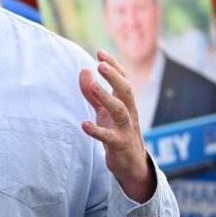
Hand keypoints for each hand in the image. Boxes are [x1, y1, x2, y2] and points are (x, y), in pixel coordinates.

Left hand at [79, 50, 155, 200]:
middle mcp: (128, 113)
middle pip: (126, 91)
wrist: (131, 164)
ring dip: (107, 98)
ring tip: (93, 87)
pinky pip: (109, 137)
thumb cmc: (117, 132)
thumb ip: (93, 92)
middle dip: (114, 77)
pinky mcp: (120, 145)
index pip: (122, 79)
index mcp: (125, 102)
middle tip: (101, 65)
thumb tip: (83, 70)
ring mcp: (125, 129)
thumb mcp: (104, 111)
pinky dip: (96, 130)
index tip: (100, 52)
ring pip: (120, 111)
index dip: (113, 65)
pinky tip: (84, 124)